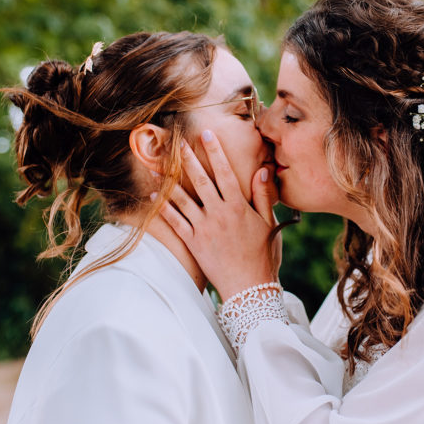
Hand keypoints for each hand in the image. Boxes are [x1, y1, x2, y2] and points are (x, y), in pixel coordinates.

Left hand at [158, 130, 279, 300]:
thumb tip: (262, 169)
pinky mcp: (194, 243)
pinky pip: (175, 222)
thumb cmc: (264, 256)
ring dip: (168, 181)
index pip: (226, 172)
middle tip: (177, 142)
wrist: (250, 289)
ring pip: (183, 199)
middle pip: (201, 180)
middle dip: (188, 158)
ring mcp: (204, 228)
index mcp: (239, 206)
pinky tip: (154, 197)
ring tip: (156, 165)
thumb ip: (263, 196)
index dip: (215, 151)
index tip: (207, 134)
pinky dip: (164, 209)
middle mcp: (219, 213)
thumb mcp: (269, 223)